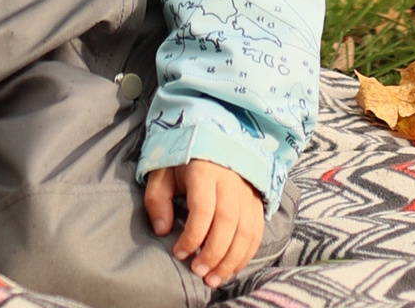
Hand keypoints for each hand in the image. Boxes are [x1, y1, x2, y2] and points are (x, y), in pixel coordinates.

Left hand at [145, 161, 265, 288]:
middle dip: (213, 254)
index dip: (191, 236)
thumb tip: (162, 230)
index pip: (203, 209)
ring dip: (231, 260)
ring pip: (245, 232)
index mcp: (205, 170)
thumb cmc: (184, 159)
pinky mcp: (256, 200)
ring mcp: (247, 190)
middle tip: (197, 271)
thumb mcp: (162, 171)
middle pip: (227, 223)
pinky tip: (230, 268)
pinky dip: (245, 254)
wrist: (214, 135)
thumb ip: (157, 199)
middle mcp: (231, 180)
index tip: (179, 253)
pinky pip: (256, 232)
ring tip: (213, 278)